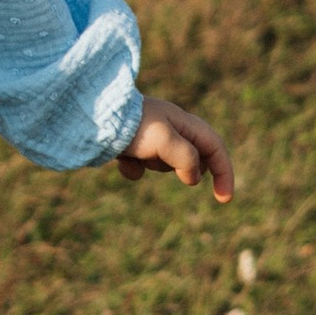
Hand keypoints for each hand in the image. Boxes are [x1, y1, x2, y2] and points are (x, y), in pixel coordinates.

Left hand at [119, 97, 233, 202]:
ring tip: (138, 153)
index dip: (224, 172)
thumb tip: (192, 178)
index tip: (224, 199)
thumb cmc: (132, 126)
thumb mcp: (166, 141)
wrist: (91, 114)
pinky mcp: (130, 145)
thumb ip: (186, 159)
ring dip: (154, 165)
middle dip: (181, 168)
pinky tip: (122, 161)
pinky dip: (133, 168)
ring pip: (164, 164)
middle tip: (164, 164)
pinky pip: (140, 166)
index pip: (214, 147)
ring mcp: (149, 136)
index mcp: (183, 122)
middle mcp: (169, 127)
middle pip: (191, 157)